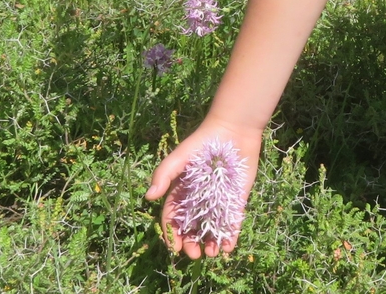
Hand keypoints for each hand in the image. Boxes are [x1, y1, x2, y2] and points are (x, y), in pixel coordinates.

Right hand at [145, 117, 261, 258]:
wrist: (233, 131)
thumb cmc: (202, 142)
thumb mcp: (179, 157)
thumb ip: (164, 175)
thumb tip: (148, 197)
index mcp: (182, 191)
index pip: (173, 217)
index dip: (172, 233)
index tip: (174, 247)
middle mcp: (199, 200)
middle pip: (192, 228)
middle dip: (191, 243)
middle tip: (195, 254)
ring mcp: (218, 201)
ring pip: (212, 228)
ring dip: (211, 243)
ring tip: (211, 253)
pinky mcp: (236, 200)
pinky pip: (232, 222)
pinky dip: (230, 236)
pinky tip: (228, 247)